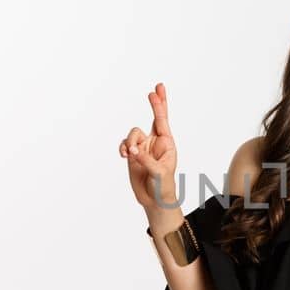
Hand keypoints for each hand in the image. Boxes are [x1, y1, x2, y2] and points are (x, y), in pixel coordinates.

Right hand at [119, 82, 178, 210]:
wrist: (154, 199)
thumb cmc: (163, 186)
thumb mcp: (159, 173)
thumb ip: (147, 160)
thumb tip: (133, 150)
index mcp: (166, 144)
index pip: (162, 121)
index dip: (159, 106)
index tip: (156, 92)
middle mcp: (155, 142)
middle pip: (154, 118)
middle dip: (155, 104)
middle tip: (155, 90)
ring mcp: (143, 147)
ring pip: (133, 134)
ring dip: (130, 142)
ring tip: (130, 154)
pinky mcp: (132, 155)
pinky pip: (124, 144)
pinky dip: (122, 148)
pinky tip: (124, 155)